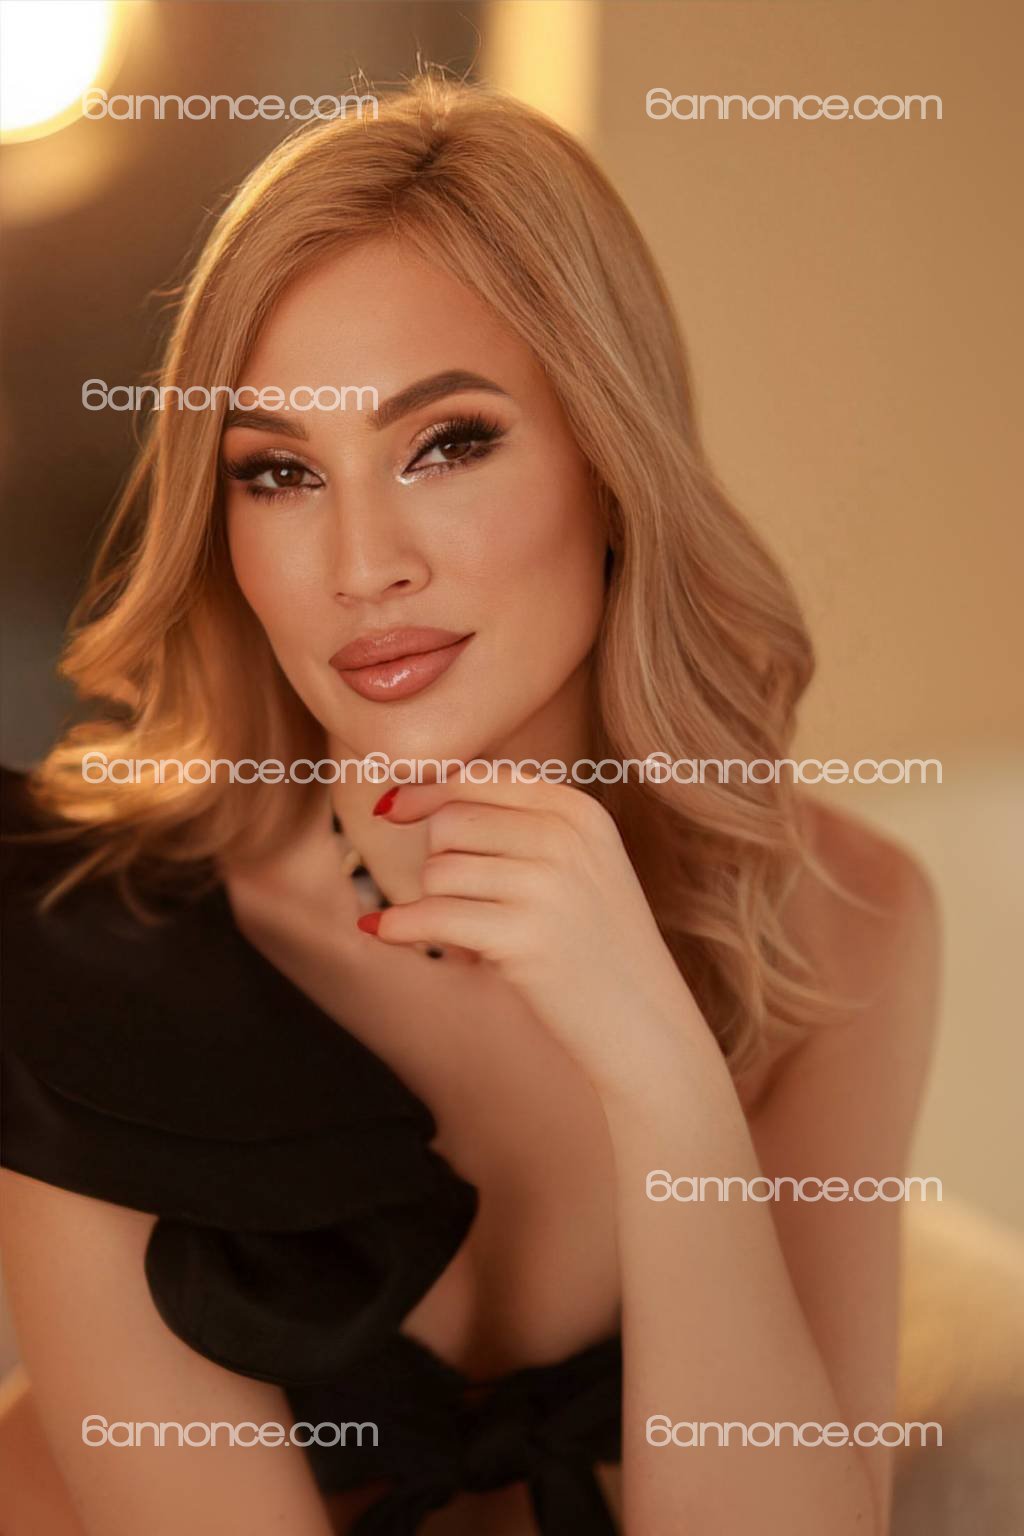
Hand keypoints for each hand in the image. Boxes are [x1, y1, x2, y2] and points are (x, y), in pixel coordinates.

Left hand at [358, 769, 702, 1095]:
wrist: (644, 1022)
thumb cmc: (596, 944)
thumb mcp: (579, 864)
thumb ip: (515, 824)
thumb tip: (406, 801)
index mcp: (578, 811)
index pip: (480, 779)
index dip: (427, 792)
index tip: (391, 808)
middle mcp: (564, 838)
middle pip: (451, 824)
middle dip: (441, 863)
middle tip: (470, 904)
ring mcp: (545, 886)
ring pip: (439, 871)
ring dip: (438, 904)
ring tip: (477, 933)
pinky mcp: (523, 938)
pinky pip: (431, 916)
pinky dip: (400, 924)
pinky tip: (383, 929)